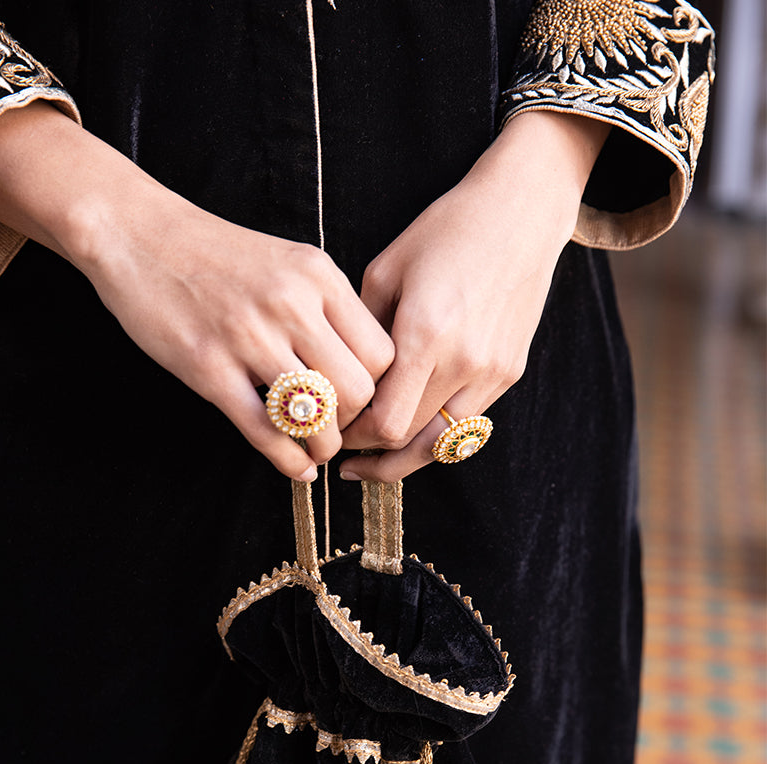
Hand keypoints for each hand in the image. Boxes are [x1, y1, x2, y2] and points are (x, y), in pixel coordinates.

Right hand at [0, 102, 393, 479]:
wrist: (137, 233)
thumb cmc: (215, 255)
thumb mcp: (286, 263)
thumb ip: (325, 309)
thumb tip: (361, 371)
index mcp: (318, 276)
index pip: (381, 352)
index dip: (378, 388)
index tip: (360, 401)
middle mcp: (291, 304)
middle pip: (358, 390)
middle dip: (354, 422)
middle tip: (339, 428)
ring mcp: (248, 337)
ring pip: (317, 417)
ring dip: (323, 447)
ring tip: (315, 450)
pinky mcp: (208, 366)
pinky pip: (265, 431)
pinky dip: (287, 461)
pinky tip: (293, 467)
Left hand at [339, 112, 607, 480]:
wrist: (520, 214)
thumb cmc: (444, 232)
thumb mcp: (384, 273)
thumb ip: (360, 335)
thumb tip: (337, 383)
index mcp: (426, 335)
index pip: (385, 422)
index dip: (353, 437)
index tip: (332, 430)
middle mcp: (465, 361)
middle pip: (409, 440)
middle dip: (370, 452)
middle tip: (341, 451)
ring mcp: (492, 372)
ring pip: (440, 445)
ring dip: (403, 457)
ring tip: (373, 461)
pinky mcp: (509, 373)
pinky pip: (465, 425)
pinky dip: (433, 434)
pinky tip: (410, 428)